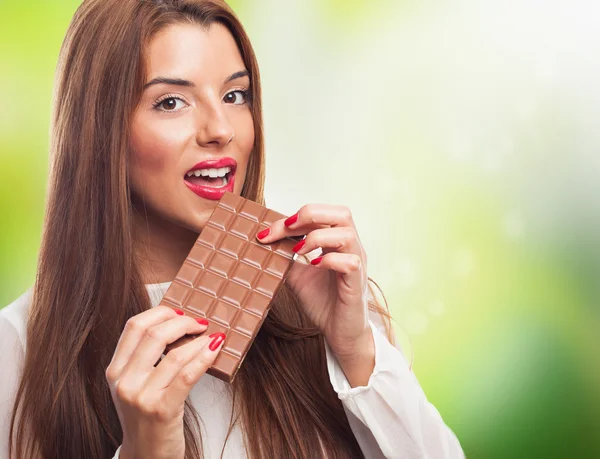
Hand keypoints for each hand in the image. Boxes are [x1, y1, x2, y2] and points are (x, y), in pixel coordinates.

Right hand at [105, 306, 225, 458]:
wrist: (146, 457)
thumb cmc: (146, 418)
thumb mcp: (134, 385)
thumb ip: (145, 358)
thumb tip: (177, 323)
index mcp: (115, 371)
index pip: (134, 326)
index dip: (160, 312)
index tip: (179, 311)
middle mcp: (124, 382)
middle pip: (154, 334)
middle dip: (182, 322)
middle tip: (200, 323)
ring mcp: (141, 396)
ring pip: (174, 353)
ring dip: (198, 339)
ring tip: (212, 336)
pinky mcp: (162, 409)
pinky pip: (187, 374)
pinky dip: (205, 356)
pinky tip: (215, 348)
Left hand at [256, 204, 374, 384]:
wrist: (339, 332)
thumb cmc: (323, 301)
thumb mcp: (297, 274)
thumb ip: (287, 256)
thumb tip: (265, 241)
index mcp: (337, 241)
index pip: (320, 215)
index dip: (292, 218)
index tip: (266, 233)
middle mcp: (350, 247)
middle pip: (341, 213)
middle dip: (310, 215)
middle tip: (287, 228)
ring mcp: (357, 263)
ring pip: (347, 233)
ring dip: (318, 236)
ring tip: (298, 249)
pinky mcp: (357, 282)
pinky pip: (350, 262)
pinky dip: (329, 260)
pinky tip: (313, 266)